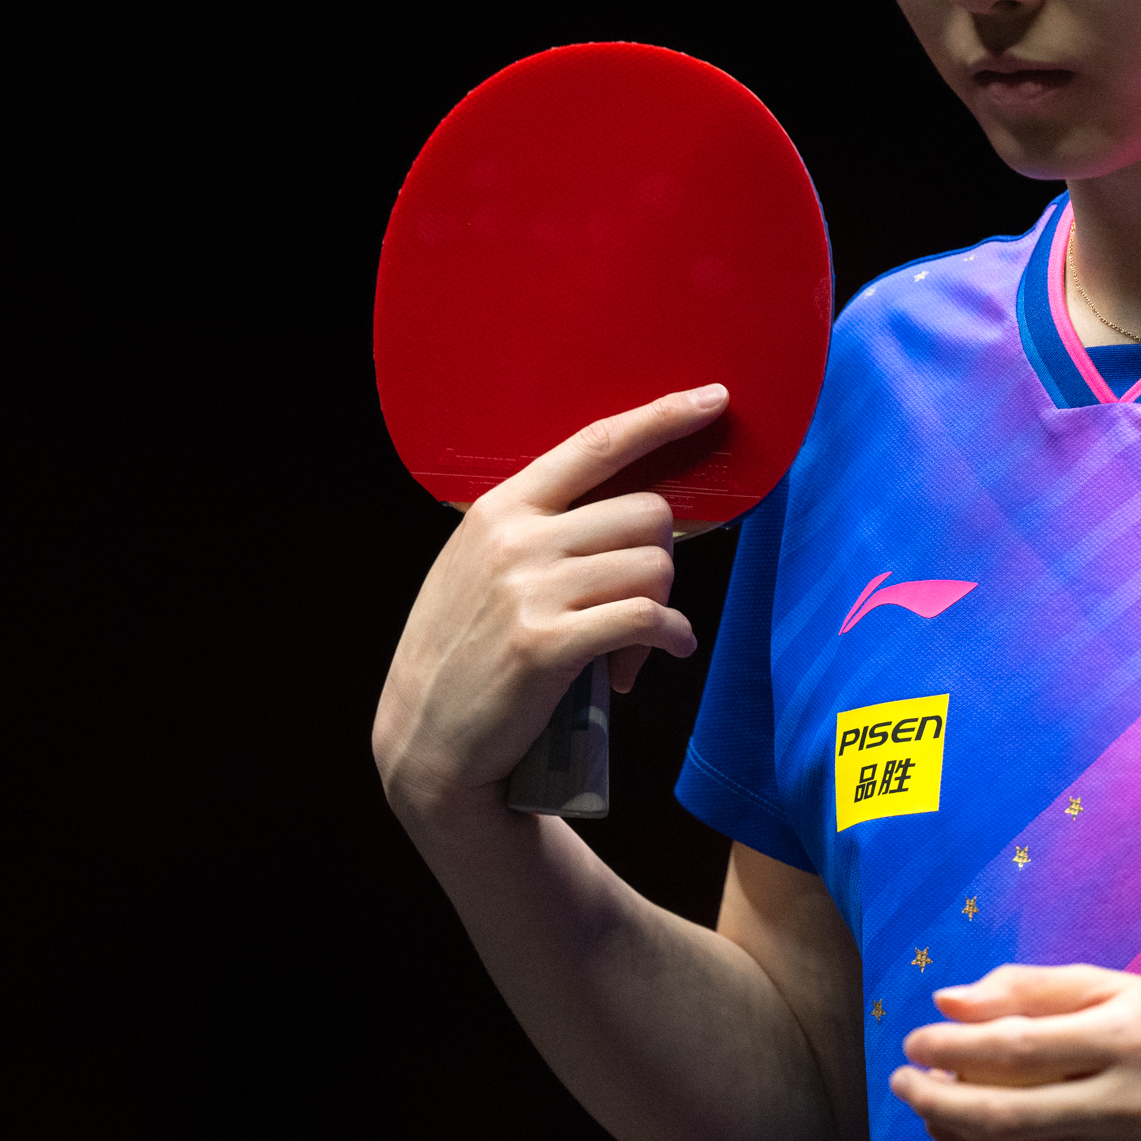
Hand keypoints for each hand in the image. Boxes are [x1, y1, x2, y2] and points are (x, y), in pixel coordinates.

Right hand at [372, 385, 722, 832]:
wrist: (425, 742)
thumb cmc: (466, 654)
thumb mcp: (481, 569)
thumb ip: (541, 531)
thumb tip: (635, 511)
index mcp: (501, 508)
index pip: (597, 443)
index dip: (663, 417)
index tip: (714, 398)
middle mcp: (516, 538)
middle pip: (648, 513)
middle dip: (662, 562)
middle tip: (639, 607)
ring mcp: (530, 590)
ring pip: (654, 567)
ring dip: (662, 609)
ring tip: (630, 648)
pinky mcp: (547, 644)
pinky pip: (647, 619)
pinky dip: (672, 638)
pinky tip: (665, 654)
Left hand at [890, 965, 1140, 1140]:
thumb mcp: (1115, 988)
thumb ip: (1032, 989)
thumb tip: (948, 1001)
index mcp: (1124, 1039)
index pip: (1015, 1046)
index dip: (951, 1046)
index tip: (915, 1040)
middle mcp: (1122, 1105)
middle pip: (1004, 1115)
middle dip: (935, 1100)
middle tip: (903, 1082)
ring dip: (953, 1138)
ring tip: (930, 1111)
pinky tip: (970, 1139)